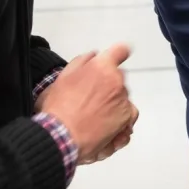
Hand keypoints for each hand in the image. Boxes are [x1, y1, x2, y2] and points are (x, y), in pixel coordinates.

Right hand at [40, 43, 134, 162]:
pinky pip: (130, 113)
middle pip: (119, 77)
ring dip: (113, 102)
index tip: (116, 60)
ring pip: (123, 96)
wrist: (62, 137)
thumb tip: (94, 56)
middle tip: (92, 97)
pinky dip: (122, 117)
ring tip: (96, 116)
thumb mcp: (62, 77)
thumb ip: (81, 61)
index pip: (120, 51)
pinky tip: (108, 125)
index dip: (118, 55)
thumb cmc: (59, 107)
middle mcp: (116, 80)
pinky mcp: (127, 117)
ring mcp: (123, 99)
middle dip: (108, 83)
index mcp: (101, 66)